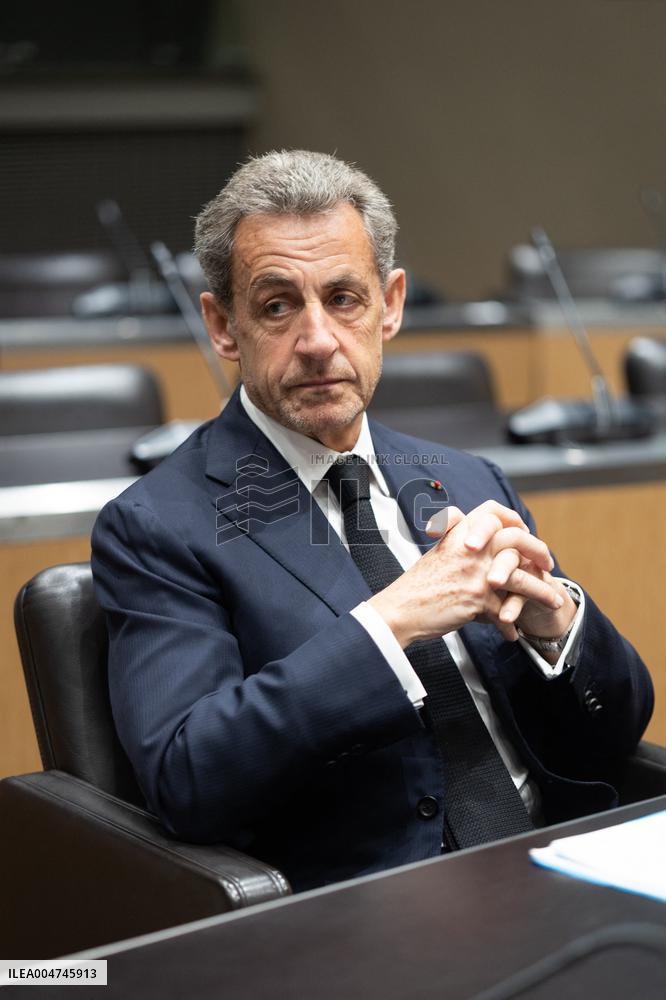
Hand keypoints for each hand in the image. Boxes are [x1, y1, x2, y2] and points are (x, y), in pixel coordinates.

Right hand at [368, 501, 563, 646]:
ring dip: (542, 592)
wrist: (399, 610)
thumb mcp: (438, 556)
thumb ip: (462, 550)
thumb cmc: (415, 588)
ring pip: (520, 578)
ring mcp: (475, 573)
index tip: (523, 530)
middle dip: (538, 551)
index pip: (492, 512)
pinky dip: (511, 625)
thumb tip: (486, 556)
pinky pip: (505, 612)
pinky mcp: (477, 599)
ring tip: (555, 603)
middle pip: (516, 539)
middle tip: (548, 564)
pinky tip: (514, 633)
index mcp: (458, 534)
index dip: (512, 518)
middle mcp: (469, 549)